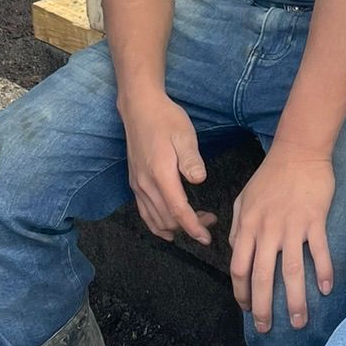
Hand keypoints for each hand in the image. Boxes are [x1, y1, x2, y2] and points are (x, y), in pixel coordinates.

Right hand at [123, 96, 214, 245]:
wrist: (139, 108)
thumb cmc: (165, 120)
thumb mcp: (184, 136)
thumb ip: (191, 160)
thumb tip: (200, 180)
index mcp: (160, 174)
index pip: (178, 211)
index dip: (193, 227)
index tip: (207, 238)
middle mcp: (146, 185)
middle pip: (167, 220)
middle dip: (189, 227)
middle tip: (210, 221)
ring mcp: (138, 185)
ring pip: (155, 220)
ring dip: (175, 227)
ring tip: (195, 222)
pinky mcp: (135, 182)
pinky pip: (144, 213)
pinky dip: (157, 225)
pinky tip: (168, 228)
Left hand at [230, 141, 335, 335]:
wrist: (298, 152)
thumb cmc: (269, 176)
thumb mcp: (243, 199)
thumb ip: (238, 227)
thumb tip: (236, 252)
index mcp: (247, 226)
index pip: (239, 267)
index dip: (241, 292)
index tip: (247, 309)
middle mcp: (267, 230)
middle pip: (263, 277)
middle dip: (264, 307)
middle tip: (268, 329)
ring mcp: (292, 226)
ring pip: (291, 272)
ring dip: (295, 300)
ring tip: (299, 322)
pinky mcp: (314, 220)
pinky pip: (319, 251)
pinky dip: (323, 271)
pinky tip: (326, 289)